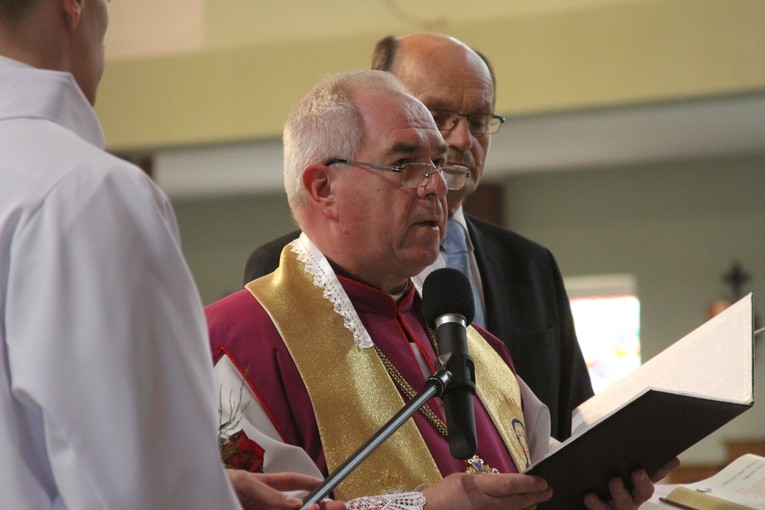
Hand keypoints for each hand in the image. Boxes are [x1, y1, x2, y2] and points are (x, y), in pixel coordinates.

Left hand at [226, 469, 345, 509]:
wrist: (191, 498)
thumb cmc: (214, 485)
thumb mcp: (243, 483)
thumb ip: (269, 494)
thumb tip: (296, 504)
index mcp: (260, 487)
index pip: (290, 483)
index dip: (309, 483)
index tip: (326, 485)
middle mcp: (263, 505)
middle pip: (296, 506)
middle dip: (317, 506)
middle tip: (337, 506)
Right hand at [422, 472, 551, 509]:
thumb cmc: (442, 496)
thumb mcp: (462, 479)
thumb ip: (484, 481)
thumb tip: (504, 483)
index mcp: (477, 488)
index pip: (509, 484)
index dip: (529, 483)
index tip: (542, 481)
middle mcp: (484, 505)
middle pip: (517, 501)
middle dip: (535, 496)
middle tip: (547, 491)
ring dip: (528, 507)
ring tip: (536, 501)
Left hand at [583, 457, 680, 509]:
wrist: (592, 498)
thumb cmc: (601, 480)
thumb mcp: (611, 465)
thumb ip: (619, 458)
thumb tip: (623, 436)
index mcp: (637, 485)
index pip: (655, 474)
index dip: (665, 468)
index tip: (674, 459)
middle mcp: (632, 497)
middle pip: (644, 491)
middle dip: (642, 481)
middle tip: (638, 472)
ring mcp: (620, 507)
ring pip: (624, 503)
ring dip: (620, 492)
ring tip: (614, 481)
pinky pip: (602, 509)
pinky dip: (596, 503)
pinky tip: (590, 496)